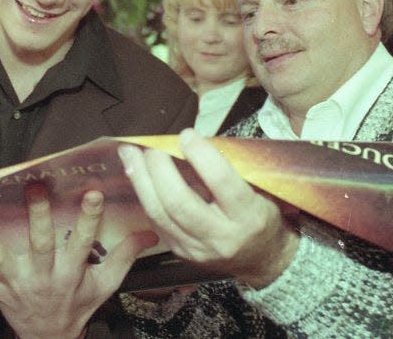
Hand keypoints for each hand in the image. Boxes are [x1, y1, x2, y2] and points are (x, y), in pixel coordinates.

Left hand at [0, 183, 156, 338]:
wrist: (49, 338)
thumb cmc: (77, 305)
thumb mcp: (105, 284)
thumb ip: (125, 255)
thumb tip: (150, 231)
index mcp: (71, 274)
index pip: (84, 242)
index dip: (89, 219)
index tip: (92, 193)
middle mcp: (43, 277)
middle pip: (40, 245)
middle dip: (37, 216)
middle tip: (33, 187)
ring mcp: (15, 284)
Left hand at [118, 128, 299, 287]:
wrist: (262, 259)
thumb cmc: (261, 215)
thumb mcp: (261, 190)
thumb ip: (231, 168)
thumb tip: (193, 139)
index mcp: (249, 216)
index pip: (221, 181)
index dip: (200, 155)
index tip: (186, 134)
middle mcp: (222, 237)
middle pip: (179, 202)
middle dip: (159, 169)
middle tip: (150, 146)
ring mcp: (198, 249)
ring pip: (159, 215)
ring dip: (141, 180)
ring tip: (130, 154)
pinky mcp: (181, 253)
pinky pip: (156, 223)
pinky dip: (145, 196)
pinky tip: (138, 175)